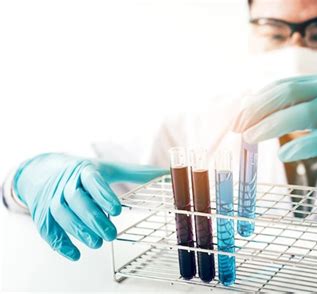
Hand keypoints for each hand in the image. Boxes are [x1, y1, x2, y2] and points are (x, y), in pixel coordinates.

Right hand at [14, 153, 168, 260]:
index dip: (103, 194)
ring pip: (61, 214)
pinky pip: (47, 229)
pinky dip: (60, 243)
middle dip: (93, 218)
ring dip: (78, 230)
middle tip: (111, 235)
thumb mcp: (109, 168)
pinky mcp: (42, 213)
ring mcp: (51, 198)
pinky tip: (75, 254)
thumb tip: (166, 174)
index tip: (117, 210)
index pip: (92, 179)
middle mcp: (66, 183)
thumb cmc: (84, 171)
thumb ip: (136, 173)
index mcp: (84, 169)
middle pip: (76, 199)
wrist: (44, 171)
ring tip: (97, 244)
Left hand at [233, 72, 316, 192]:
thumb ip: (303, 110)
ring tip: (250, 138)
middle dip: (257, 110)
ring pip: (302, 112)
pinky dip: (301, 145)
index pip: (284, 86)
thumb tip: (262, 118)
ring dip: (271, 125)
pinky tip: (284, 154)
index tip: (237, 116)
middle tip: (237, 126)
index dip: (257, 100)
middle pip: (288, 93)